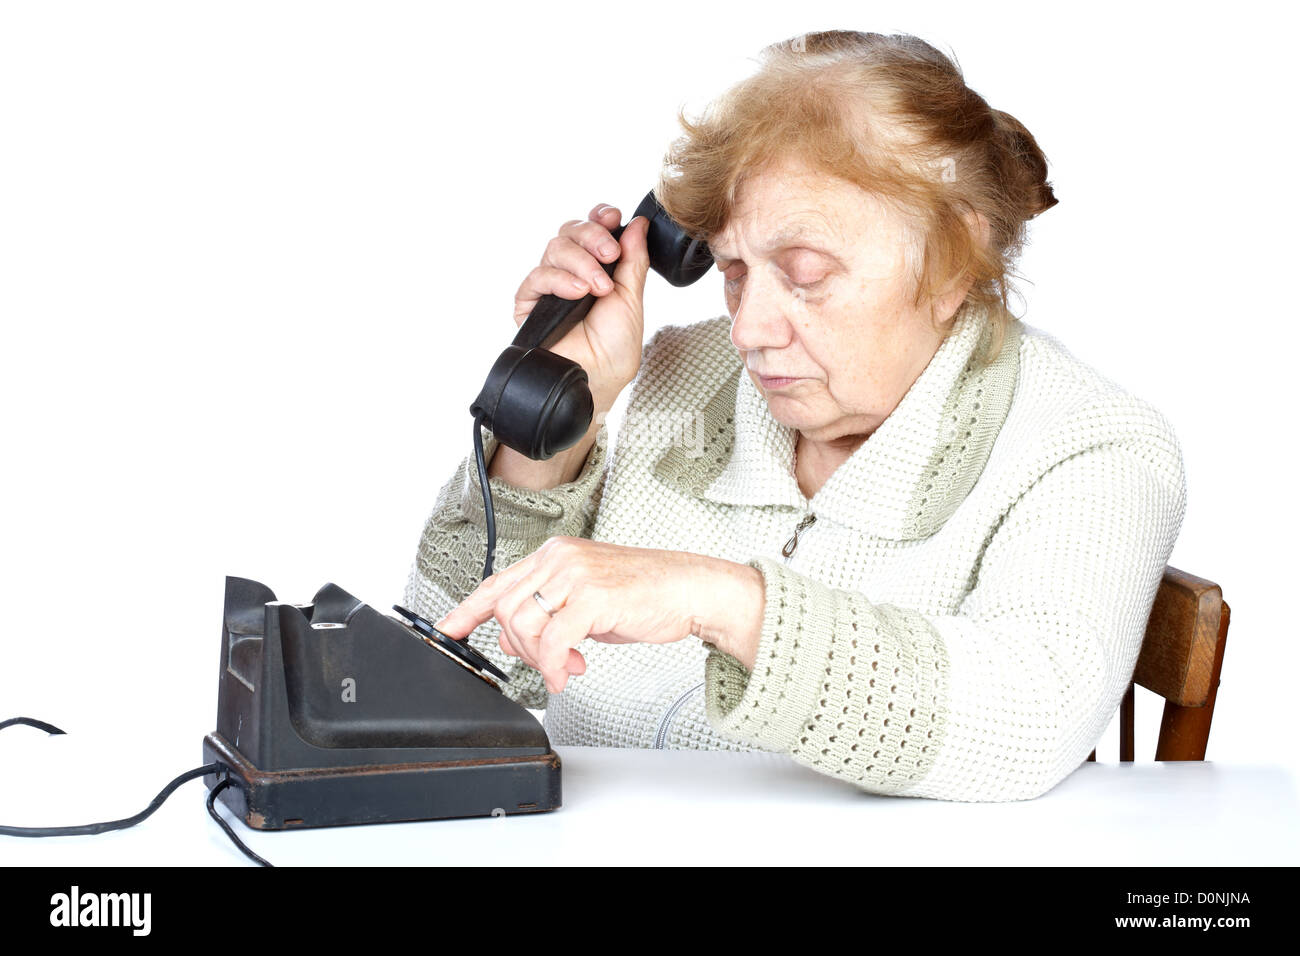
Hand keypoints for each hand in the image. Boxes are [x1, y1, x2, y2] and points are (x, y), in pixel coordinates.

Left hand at [433, 537, 764, 693]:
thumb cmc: (644, 593)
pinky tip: (569, 673)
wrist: (688, 589)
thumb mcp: (586, 598)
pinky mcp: (593, 595)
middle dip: (517, 646)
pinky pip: (554, 640)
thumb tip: (518, 641)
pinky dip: (555, 665)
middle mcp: (560, 557)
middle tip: (544, 663)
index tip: (446, 631)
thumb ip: (551, 612)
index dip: (467, 610)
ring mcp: (575, 573)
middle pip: (506, 608)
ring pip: (525, 625)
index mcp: (554, 555)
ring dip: (540, 659)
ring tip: (566, 668)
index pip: (497, 582)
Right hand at [513, 204, 650, 412]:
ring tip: (598, 288)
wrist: (597, 379)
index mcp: (595, 268)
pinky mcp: (529, 303)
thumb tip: (638, 224)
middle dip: (593, 237)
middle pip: (570, 232)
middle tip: (610, 256)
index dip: (598, 217)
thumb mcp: (631, 297)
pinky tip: (578, 293)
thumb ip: (633, 259)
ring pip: (555, 249)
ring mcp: (549, 286)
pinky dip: (560, 279)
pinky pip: (538, 276)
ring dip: (581, 263)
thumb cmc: (614, 347)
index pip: (589, 229)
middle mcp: (570, 273)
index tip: (613, 217)